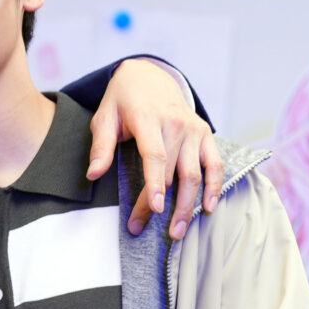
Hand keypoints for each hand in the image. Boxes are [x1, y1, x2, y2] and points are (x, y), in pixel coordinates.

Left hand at [91, 59, 222, 239]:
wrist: (148, 77)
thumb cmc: (122, 101)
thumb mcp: (104, 117)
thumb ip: (101, 147)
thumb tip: (92, 174)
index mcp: (148, 119)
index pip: (155, 156)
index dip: (156, 184)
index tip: (156, 208)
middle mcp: (176, 124)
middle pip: (173, 172)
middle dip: (162, 205)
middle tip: (146, 229)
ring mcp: (193, 129)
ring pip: (195, 173)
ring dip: (188, 205)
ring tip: (177, 231)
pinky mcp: (205, 134)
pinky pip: (215, 164)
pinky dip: (215, 187)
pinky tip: (208, 208)